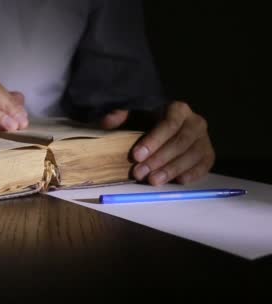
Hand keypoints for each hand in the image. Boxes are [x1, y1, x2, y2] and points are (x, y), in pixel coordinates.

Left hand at [100, 101, 214, 184]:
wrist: (172, 130)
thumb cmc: (150, 124)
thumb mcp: (136, 117)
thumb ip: (121, 117)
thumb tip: (106, 121)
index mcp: (178, 110)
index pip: (168, 125)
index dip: (153, 141)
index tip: (136, 155)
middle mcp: (196, 122)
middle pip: (179, 143)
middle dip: (158, 160)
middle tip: (139, 173)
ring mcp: (205, 140)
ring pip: (191, 156)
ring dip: (171, 170)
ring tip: (152, 181)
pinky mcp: (209, 155)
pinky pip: (203, 166)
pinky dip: (191, 174)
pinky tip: (177, 181)